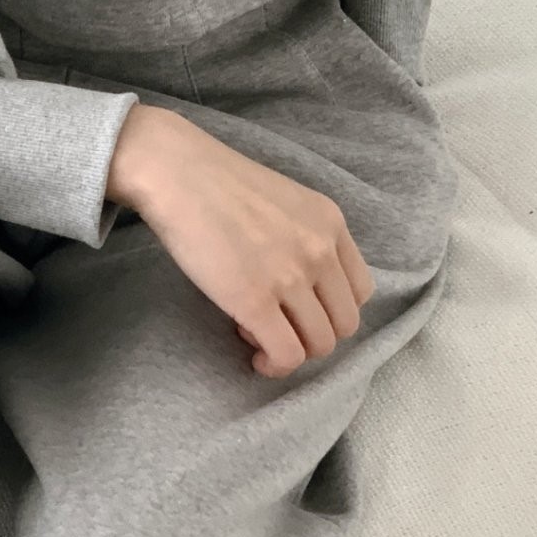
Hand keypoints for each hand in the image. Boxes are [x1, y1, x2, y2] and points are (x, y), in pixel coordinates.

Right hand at [107, 105, 374, 377]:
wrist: (175, 172)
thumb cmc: (217, 183)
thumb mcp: (285, 200)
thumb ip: (305, 237)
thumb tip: (299, 287)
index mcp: (331, 223)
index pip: (360, 291)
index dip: (330, 309)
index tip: (299, 308)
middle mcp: (320, 251)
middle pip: (344, 324)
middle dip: (313, 335)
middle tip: (278, 326)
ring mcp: (290, 277)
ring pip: (320, 345)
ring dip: (292, 350)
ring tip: (258, 335)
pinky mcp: (255, 301)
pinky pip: (286, 354)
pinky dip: (274, 365)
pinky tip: (254, 355)